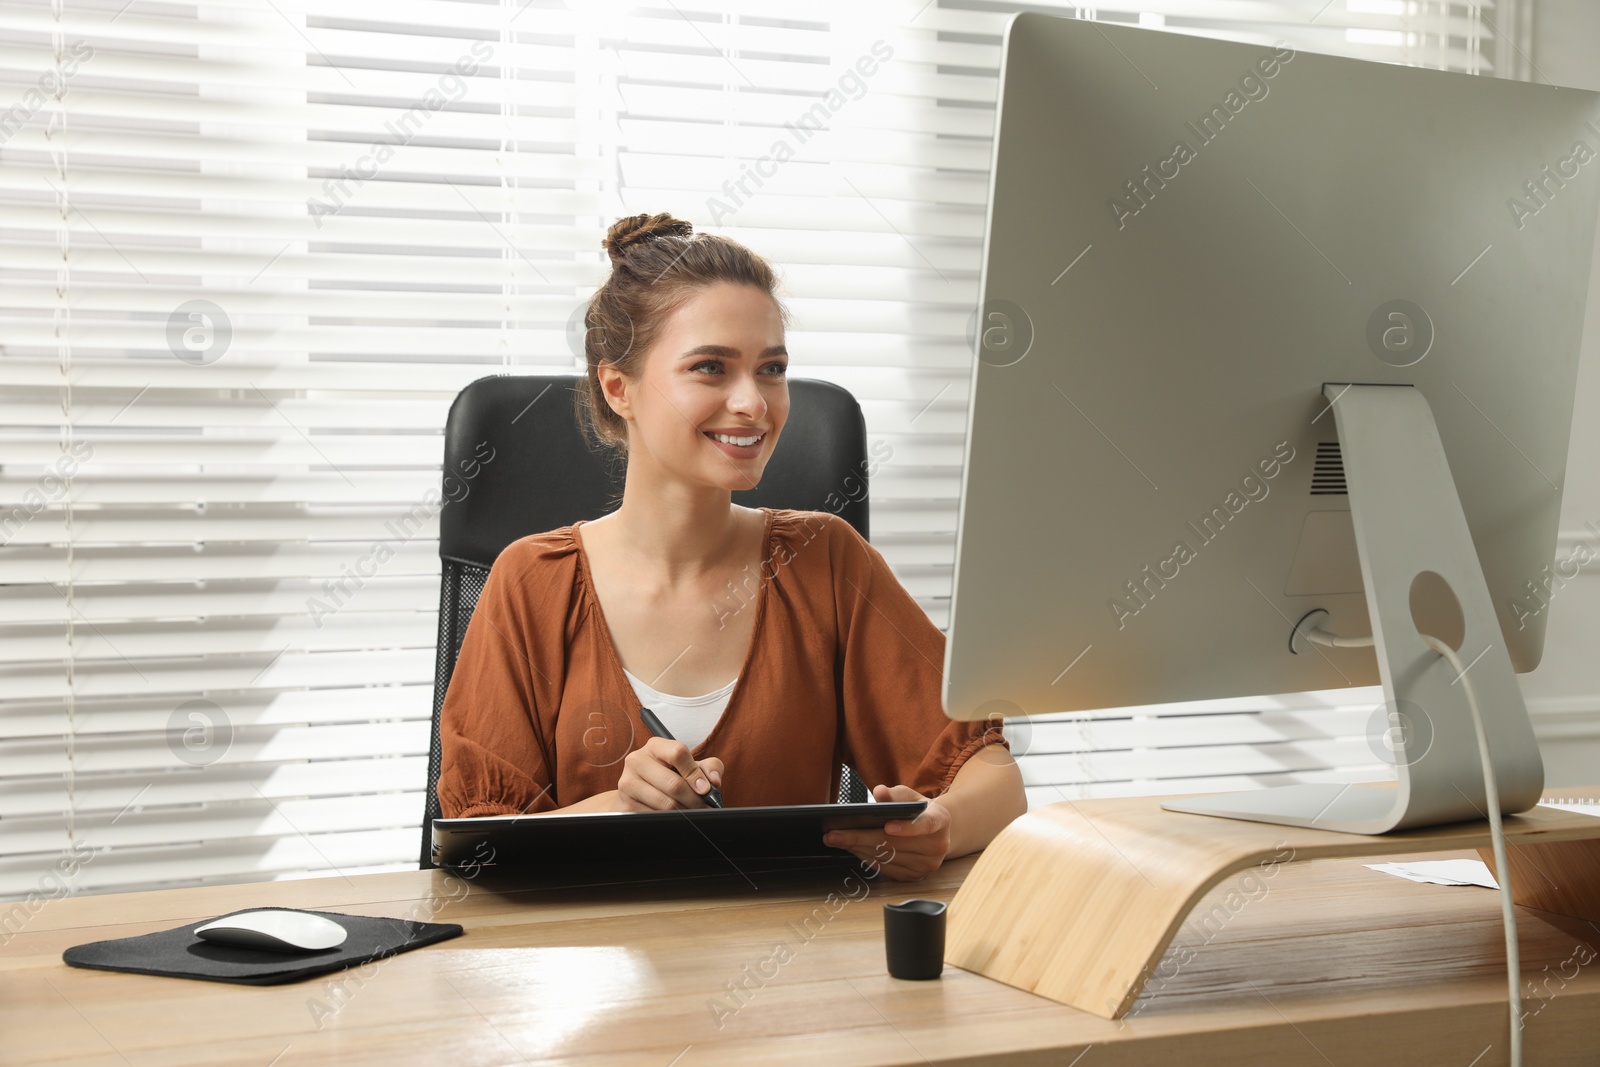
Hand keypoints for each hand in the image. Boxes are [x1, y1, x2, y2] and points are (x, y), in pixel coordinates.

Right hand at [614, 736, 723, 810]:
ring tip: (694, 814)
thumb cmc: (668, 776)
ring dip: (685, 812)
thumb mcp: (690, 766)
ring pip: (665, 803)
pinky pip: (654, 816)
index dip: (695, 773)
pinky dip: (670, 819)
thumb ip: (709, 767)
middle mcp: (637, 760)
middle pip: (673, 783)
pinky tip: (676, 817)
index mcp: (655, 746)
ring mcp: (628, 782)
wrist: (637, 792)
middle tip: (705, 808)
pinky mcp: (625, 803)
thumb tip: (714, 782)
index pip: (678, 753)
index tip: (705, 789)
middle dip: (694, 800)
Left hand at [822, 784, 950, 880]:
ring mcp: (927, 865)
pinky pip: (886, 869)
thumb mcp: (911, 796)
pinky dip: (867, 859)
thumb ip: (895, 793)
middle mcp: (938, 846)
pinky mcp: (915, 877)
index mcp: (940, 821)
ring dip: (859, 849)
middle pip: (896, 844)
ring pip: (888, 858)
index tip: (887, 826)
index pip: (926, 825)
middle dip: (861, 838)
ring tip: (838, 840)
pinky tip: (852, 849)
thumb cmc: (919, 810)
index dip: (907, 827)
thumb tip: (879, 792)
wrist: (936, 832)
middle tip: (834, 834)